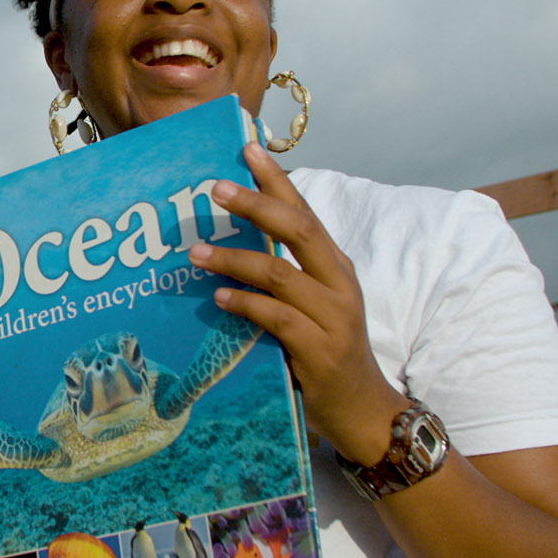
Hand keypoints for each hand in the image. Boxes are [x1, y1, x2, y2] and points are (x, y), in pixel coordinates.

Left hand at [186, 143, 406, 464]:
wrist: (362, 409)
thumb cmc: (327, 351)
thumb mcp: (314, 305)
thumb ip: (284, 276)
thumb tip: (230, 246)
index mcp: (335, 266)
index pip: (305, 211)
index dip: (277, 179)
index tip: (248, 148)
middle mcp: (338, 283)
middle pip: (297, 229)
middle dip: (255, 204)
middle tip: (214, 188)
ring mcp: (332, 316)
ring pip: (279, 273)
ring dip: (234, 259)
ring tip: (195, 252)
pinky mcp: (320, 348)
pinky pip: (276, 317)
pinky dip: (245, 304)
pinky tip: (219, 298)